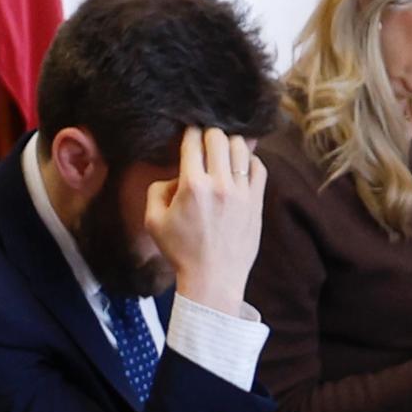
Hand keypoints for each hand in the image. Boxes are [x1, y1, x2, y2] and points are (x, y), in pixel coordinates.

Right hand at [143, 123, 268, 309]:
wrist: (213, 279)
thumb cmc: (181, 252)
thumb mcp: (153, 222)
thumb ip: (156, 190)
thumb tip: (176, 176)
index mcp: (192, 186)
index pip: (193, 141)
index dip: (190, 132)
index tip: (189, 134)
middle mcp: (219, 184)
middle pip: (218, 137)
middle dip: (209, 134)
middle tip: (205, 142)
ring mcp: (242, 192)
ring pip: (241, 147)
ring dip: (230, 144)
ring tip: (224, 151)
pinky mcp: (256, 201)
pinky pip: (258, 167)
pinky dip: (250, 160)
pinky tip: (241, 167)